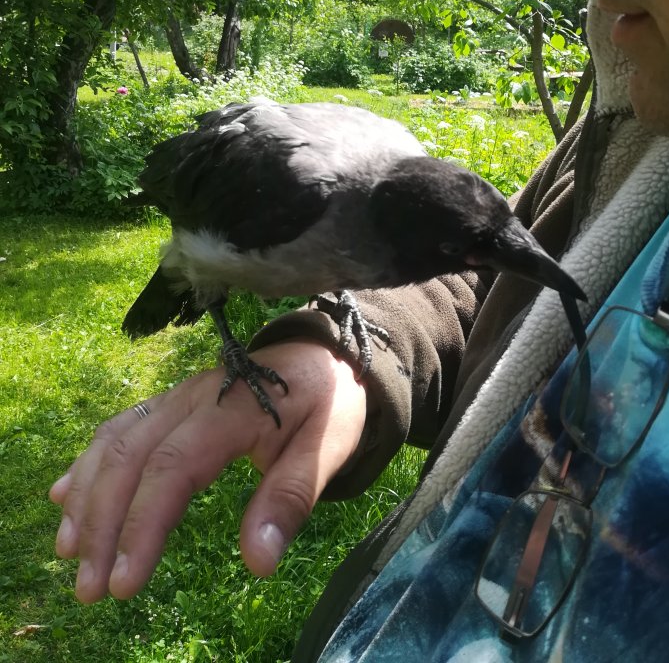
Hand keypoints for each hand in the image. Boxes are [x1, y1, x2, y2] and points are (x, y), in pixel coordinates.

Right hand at [49, 340, 366, 603]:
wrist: (323, 354)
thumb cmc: (328, 404)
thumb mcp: (329, 447)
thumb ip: (292, 499)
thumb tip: (259, 563)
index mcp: (232, 410)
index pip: (173, 468)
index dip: (143, 526)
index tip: (125, 583)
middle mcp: (192, 399)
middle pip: (130, 456)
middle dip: (102, 524)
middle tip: (89, 588)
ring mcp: (176, 398)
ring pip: (115, 441)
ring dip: (86, 496)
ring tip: (70, 552)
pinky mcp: (170, 403)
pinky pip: (120, 428)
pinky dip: (88, 463)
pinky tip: (65, 496)